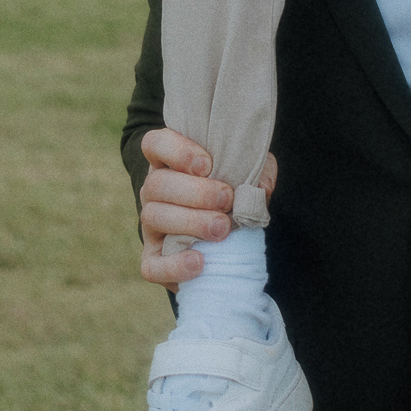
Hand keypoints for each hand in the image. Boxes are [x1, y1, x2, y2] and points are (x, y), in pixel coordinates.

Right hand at [137, 128, 276, 288]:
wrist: (225, 239)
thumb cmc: (233, 195)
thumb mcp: (247, 174)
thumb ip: (257, 172)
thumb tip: (260, 188)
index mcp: (170, 163)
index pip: (155, 144)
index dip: (176, 150)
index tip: (207, 164)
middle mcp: (153, 192)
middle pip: (156, 184)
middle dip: (195, 192)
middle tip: (227, 200)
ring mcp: (150, 227)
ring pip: (153, 217)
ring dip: (190, 222)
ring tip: (222, 229)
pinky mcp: (153, 261)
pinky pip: (151, 266)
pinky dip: (174, 264)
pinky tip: (200, 261)